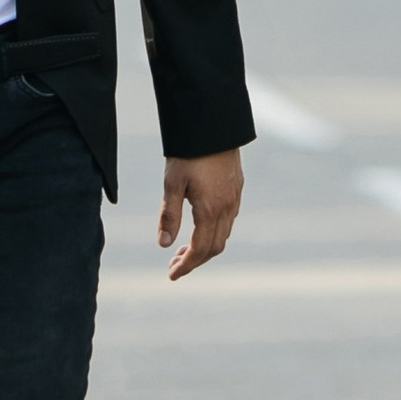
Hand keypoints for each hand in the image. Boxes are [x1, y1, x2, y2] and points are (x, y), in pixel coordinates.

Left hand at [158, 147, 243, 280]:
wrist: (213, 124)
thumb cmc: (188, 153)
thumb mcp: (172, 183)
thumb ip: (170, 215)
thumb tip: (163, 245)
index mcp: (210, 210)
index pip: (200, 249)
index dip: (187, 265)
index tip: (172, 275)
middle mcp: (227, 208)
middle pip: (214, 247)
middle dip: (195, 260)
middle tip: (174, 265)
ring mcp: (235, 198)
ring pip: (224, 234)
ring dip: (205, 247)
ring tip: (183, 248)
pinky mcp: (237, 188)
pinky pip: (229, 220)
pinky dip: (215, 232)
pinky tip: (201, 227)